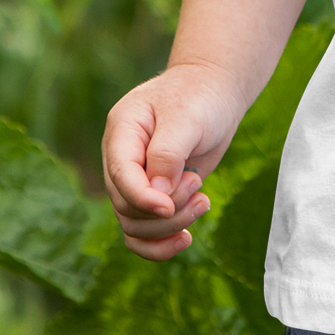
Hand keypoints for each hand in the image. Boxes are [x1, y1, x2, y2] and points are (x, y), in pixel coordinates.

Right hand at [101, 60, 246, 260]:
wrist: (214, 92)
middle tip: (198, 186)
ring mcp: (135, 179)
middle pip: (126, 207)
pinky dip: (162, 243)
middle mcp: (121, 159)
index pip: (120, 175)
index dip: (142, 198)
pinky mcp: (152, 194)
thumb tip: (157, 197)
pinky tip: (186, 238)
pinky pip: (143, 233)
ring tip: (204, 201)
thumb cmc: (201, 97)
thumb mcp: (187, 118)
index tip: (169, 206)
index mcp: (122, 132)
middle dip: (166, 210)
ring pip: (134, 225)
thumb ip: (168, 155)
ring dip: (171, 225)